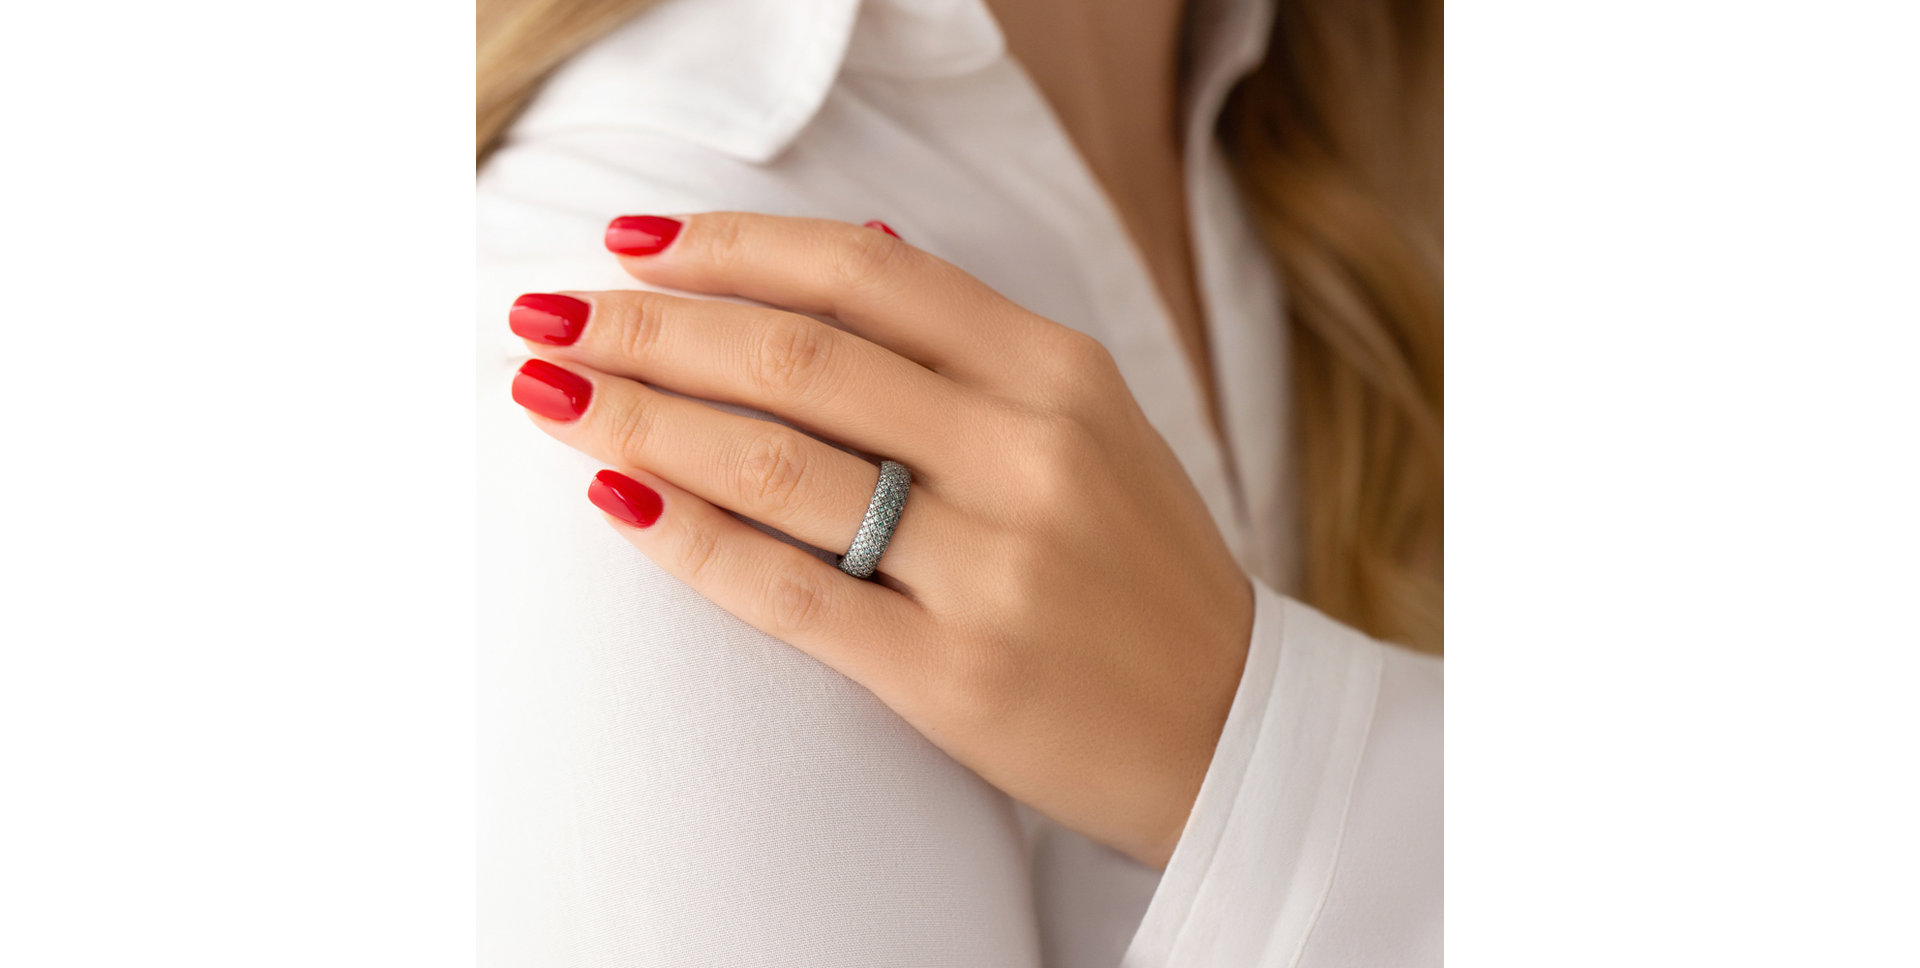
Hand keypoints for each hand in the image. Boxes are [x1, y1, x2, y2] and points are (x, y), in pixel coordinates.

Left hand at [506, 212, 1253, 866]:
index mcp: (1057, 372)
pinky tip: (618, 502)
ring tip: (550, 397)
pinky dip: (690, 541)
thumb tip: (850, 234)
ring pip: (773, 463)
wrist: (1226, 727)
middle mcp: (1026, 452)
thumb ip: (970, 340)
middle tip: (548, 320)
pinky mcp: (953, 674)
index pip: (862, 271)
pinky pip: (788, 591)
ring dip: (639, 421)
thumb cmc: (1137, 564)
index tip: (629, 245)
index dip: (729, 247)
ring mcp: (992, 566)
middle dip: (647, 329)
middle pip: (794, 356)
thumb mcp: (1089, 419)